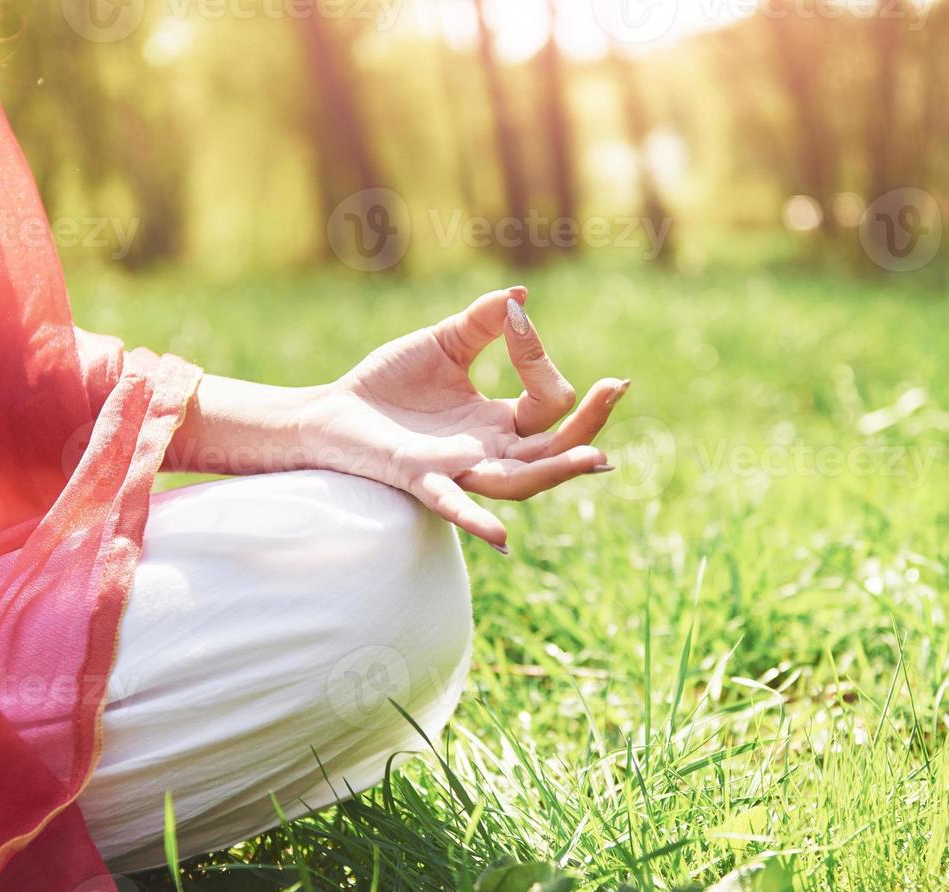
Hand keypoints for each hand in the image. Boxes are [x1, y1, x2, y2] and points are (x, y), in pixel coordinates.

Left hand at [302, 286, 629, 550]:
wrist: (330, 412)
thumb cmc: (386, 385)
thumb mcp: (442, 343)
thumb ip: (481, 323)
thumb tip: (519, 296)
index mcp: (498, 423)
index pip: (548, 401)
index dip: (539, 358)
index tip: (516, 319)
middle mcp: (488, 452)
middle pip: (554, 449)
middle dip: (590, 423)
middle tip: (618, 387)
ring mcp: (458, 470)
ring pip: (521, 482)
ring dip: (558, 472)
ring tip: (595, 457)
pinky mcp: (420, 479)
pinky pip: (453, 505)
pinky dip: (476, 521)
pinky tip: (500, 538)